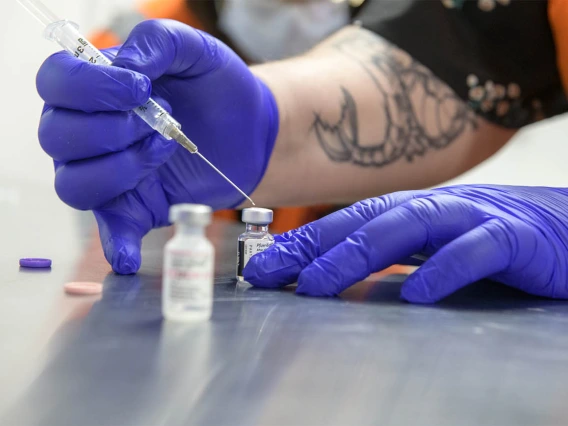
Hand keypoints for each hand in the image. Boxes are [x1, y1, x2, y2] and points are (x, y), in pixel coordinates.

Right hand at [36, 19, 278, 273]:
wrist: (250, 131)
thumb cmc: (218, 89)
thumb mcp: (195, 50)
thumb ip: (158, 43)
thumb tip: (125, 69)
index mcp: (94, 88)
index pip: (56, 83)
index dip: (89, 86)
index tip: (139, 87)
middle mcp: (87, 133)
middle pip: (58, 137)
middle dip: (112, 129)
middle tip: (160, 121)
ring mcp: (107, 173)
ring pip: (74, 184)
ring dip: (121, 168)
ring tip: (164, 149)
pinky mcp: (135, 206)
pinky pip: (110, 229)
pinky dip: (116, 244)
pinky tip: (128, 257)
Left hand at [243, 185, 567, 302]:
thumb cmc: (500, 240)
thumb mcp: (437, 247)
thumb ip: (396, 257)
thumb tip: (341, 274)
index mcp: (413, 211)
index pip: (347, 222)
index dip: (302, 242)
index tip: (262, 268)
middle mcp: (435, 207)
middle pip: (364, 219)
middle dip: (312, 246)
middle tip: (269, 274)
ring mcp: (474, 216)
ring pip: (408, 225)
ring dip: (357, 253)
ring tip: (317, 284)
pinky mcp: (516, 237)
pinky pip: (477, 249)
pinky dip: (445, 269)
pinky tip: (417, 294)